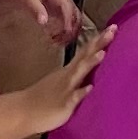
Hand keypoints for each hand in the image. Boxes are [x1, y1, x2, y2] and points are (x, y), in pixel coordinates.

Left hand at [0, 0, 87, 49]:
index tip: (65, 33)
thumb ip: (35, 9)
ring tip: (57, 42)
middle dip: (71, 30)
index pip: (68, 7)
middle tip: (61, 42)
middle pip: (75, 14)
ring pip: (72, 20)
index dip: (68, 22)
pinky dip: (63, 31)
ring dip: (68, 32)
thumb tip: (44, 20)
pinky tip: (54, 38)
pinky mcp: (57, 8)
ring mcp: (61, 2)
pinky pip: (65, 21)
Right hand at [15, 21, 110, 135]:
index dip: (99, 39)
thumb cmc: (44, 97)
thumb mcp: (61, 81)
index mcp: (69, 70)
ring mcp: (65, 89)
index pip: (86, 51)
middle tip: (113, 30)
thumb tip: (91, 65)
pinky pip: (73, 98)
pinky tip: (90, 88)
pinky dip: (81, 92)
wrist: (24, 111)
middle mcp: (68, 76)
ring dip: (90, 63)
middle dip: (99, 43)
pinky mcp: (62, 105)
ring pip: (79, 74)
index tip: (113, 27)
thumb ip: (76, 73)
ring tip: (103, 53)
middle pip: (85, 56)